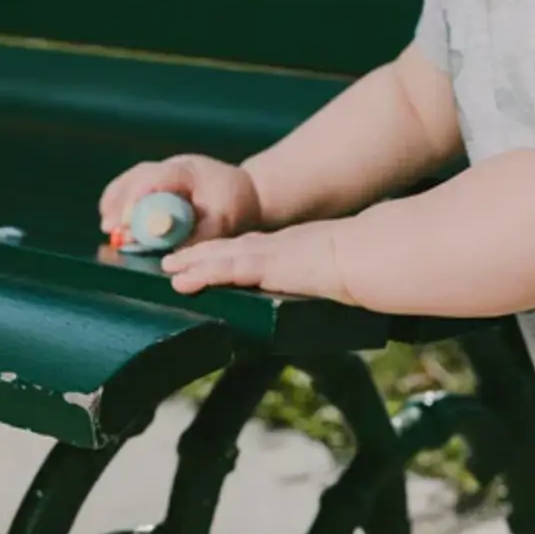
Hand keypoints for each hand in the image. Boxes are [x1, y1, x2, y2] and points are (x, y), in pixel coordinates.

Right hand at [99, 154, 262, 243]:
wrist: (246, 190)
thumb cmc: (235, 205)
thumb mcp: (223, 222)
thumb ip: (198, 236)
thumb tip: (172, 257)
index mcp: (188, 170)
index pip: (154, 178)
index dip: (136, 199)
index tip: (126, 223)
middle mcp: (172, 165)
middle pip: (135, 177)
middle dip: (119, 203)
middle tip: (108, 228)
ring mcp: (164, 169)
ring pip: (131, 179)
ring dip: (116, 202)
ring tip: (108, 226)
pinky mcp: (160, 179)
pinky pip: (133, 185)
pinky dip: (121, 201)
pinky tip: (114, 219)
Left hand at [161, 224, 348, 301]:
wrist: (366, 256)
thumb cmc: (362, 265)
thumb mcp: (341, 270)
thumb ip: (331, 276)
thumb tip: (341, 286)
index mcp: (294, 248)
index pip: (254, 250)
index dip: (229, 253)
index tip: (210, 257)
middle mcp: (277, 247)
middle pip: (231, 248)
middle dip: (201, 254)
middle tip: (174, 260)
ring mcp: (270, 254)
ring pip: (221, 256)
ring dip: (192, 261)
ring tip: (168, 268)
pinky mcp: (265, 264)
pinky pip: (226, 267)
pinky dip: (202, 272)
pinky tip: (183, 278)